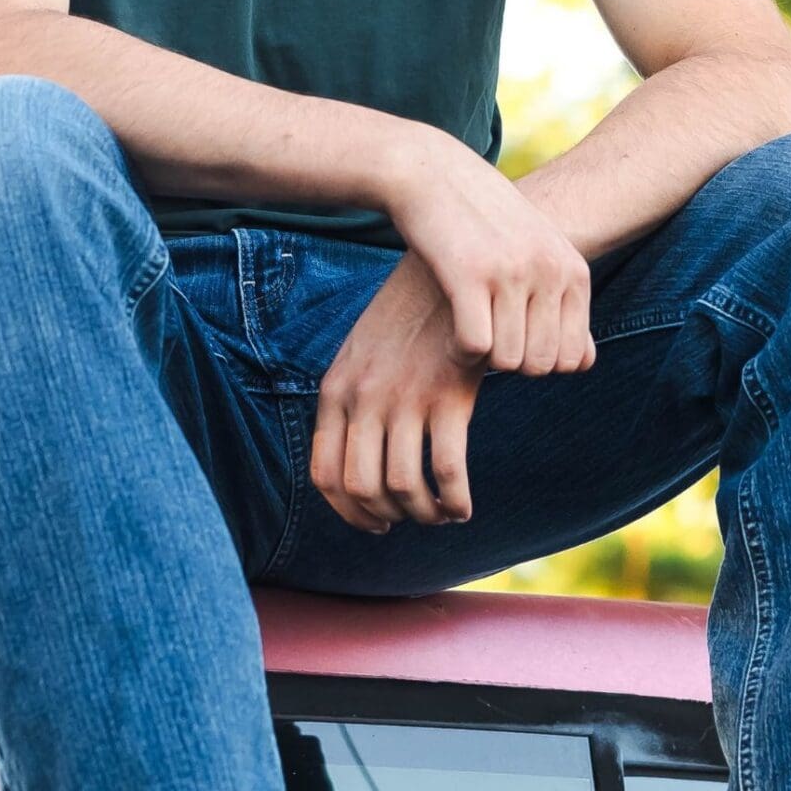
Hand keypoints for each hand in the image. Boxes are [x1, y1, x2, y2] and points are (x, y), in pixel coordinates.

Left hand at [310, 251, 485, 532]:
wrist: (452, 270)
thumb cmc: (411, 313)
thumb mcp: (364, 349)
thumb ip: (353, 395)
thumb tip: (358, 450)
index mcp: (337, 388)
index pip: (326, 474)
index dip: (348, 511)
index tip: (375, 521)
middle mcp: (364, 398)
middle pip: (363, 487)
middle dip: (386, 517)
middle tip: (410, 519)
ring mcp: (404, 398)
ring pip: (404, 488)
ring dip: (424, 514)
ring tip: (442, 513)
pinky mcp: (449, 397)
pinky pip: (448, 473)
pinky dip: (455, 501)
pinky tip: (464, 504)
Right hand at [380, 131, 599, 379]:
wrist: (433, 173)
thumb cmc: (484, 220)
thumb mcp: (540, 251)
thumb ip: (564, 302)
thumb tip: (585, 364)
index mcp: (573, 268)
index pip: (575, 358)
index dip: (541, 362)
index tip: (515, 341)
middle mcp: (549, 269)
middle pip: (541, 364)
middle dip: (511, 363)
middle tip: (489, 339)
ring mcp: (511, 271)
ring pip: (508, 360)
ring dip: (483, 358)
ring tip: (468, 334)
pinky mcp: (469, 274)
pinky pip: (475, 345)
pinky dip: (459, 351)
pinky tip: (451, 336)